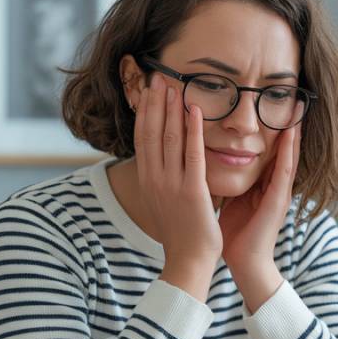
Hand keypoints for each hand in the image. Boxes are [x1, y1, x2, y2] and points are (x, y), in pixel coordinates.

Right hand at [134, 73, 221, 300]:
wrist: (188, 262)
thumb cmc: (182, 234)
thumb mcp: (165, 201)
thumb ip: (165, 179)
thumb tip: (165, 162)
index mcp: (148, 181)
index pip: (143, 139)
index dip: (145, 112)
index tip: (148, 91)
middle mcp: (155, 180)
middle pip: (152, 132)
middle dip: (155, 103)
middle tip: (159, 76)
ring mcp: (171, 185)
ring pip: (170, 138)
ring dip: (172, 109)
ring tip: (175, 84)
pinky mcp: (192, 191)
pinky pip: (192, 154)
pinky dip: (193, 130)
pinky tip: (195, 110)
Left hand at [219, 118, 301, 312]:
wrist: (244, 264)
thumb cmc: (234, 236)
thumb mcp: (228, 199)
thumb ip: (226, 182)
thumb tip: (208, 163)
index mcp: (259, 184)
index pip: (264, 150)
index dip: (265, 127)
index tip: (262, 103)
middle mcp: (272, 185)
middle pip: (280, 148)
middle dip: (284, 123)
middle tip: (291, 97)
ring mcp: (278, 193)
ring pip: (287, 155)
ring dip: (293, 132)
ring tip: (297, 108)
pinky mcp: (278, 201)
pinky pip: (284, 172)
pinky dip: (288, 152)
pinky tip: (291, 135)